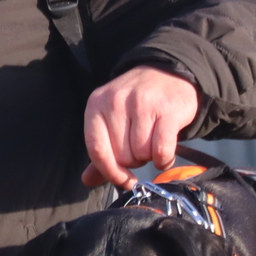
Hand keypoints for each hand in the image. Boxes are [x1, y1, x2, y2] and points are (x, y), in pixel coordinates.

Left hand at [82, 67, 201, 188]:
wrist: (168, 74)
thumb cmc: (137, 103)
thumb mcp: (111, 120)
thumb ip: (101, 151)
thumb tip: (87, 180)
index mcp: (96, 105)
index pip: (96, 149)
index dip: (110, 172)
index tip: (123, 180)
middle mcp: (116, 101)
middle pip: (122, 156)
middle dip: (134, 160)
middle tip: (141, 146)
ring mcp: (142, 103)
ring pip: (142, 154)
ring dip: (150, 157)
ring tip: (153, 142)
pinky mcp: (167, 110)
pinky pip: (162, 151)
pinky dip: (165, 160)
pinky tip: (165, 153)